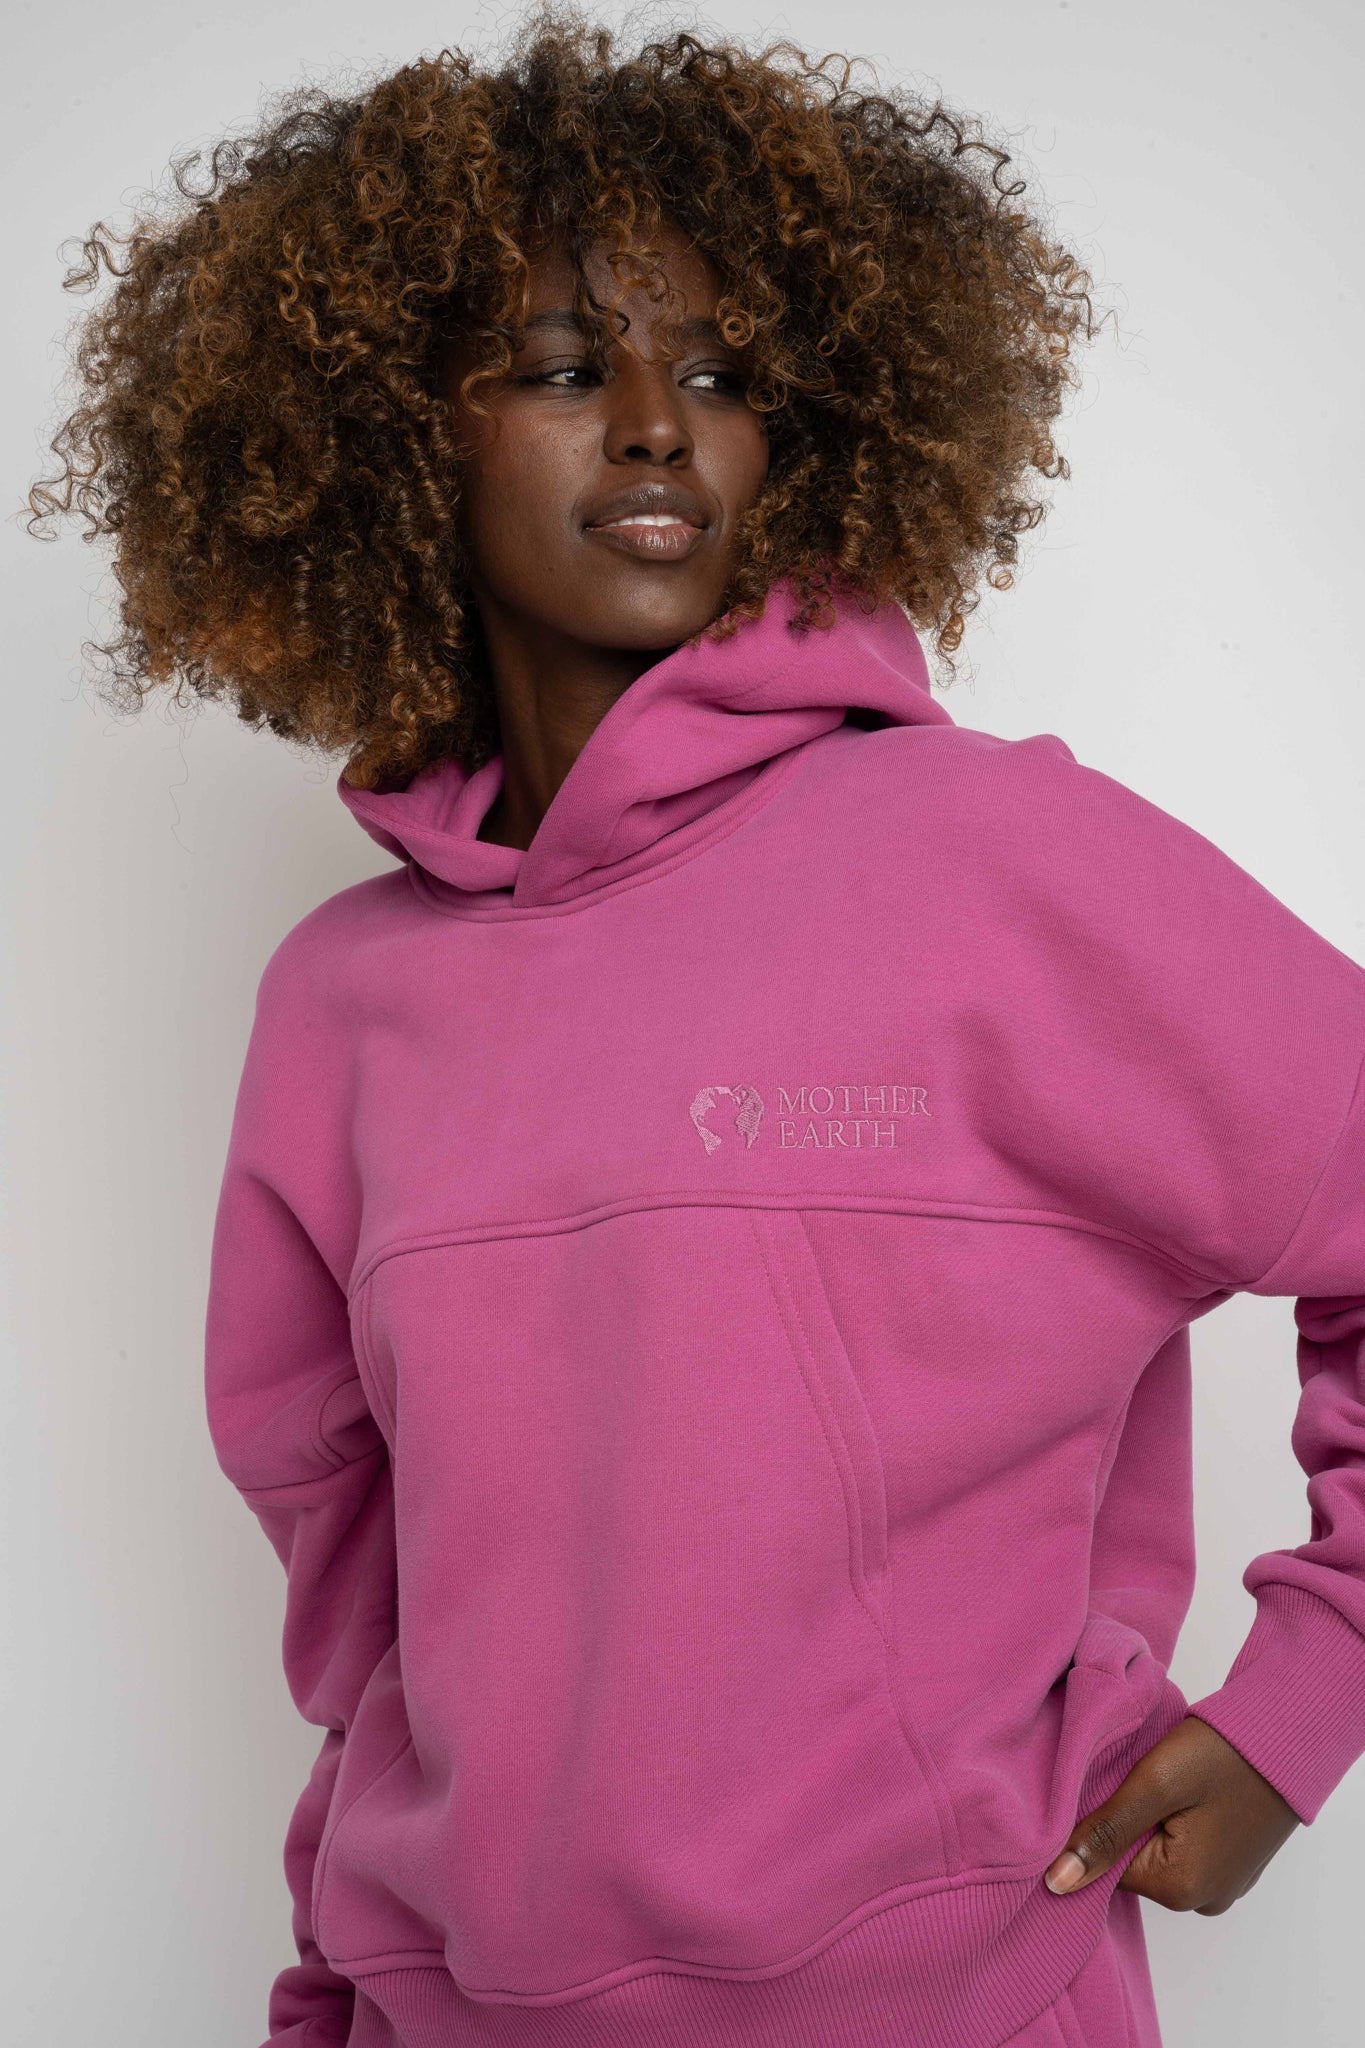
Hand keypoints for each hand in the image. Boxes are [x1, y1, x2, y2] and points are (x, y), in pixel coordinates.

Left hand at [1043, 1715, 1300, 1913]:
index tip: (1095, 1787)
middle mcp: (1203, 1900)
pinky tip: (1178, 1788)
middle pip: (1130, 1863)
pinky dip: (1171, 1819)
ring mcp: (1221, 1882)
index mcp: (1181, 1890)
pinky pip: (1182, 1847)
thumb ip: (1105, 1834)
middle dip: (1121, 1822)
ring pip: (1155, 1852)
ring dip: (1146, 1818)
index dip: (1093, 1827)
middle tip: (1128, 1775)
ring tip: (1154, 1778)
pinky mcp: (1230, 1860)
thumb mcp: (1155, 1785)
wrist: (1287, 1733)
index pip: (1105, 1870)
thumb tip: (1055, 1882)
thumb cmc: (1222, 1754)